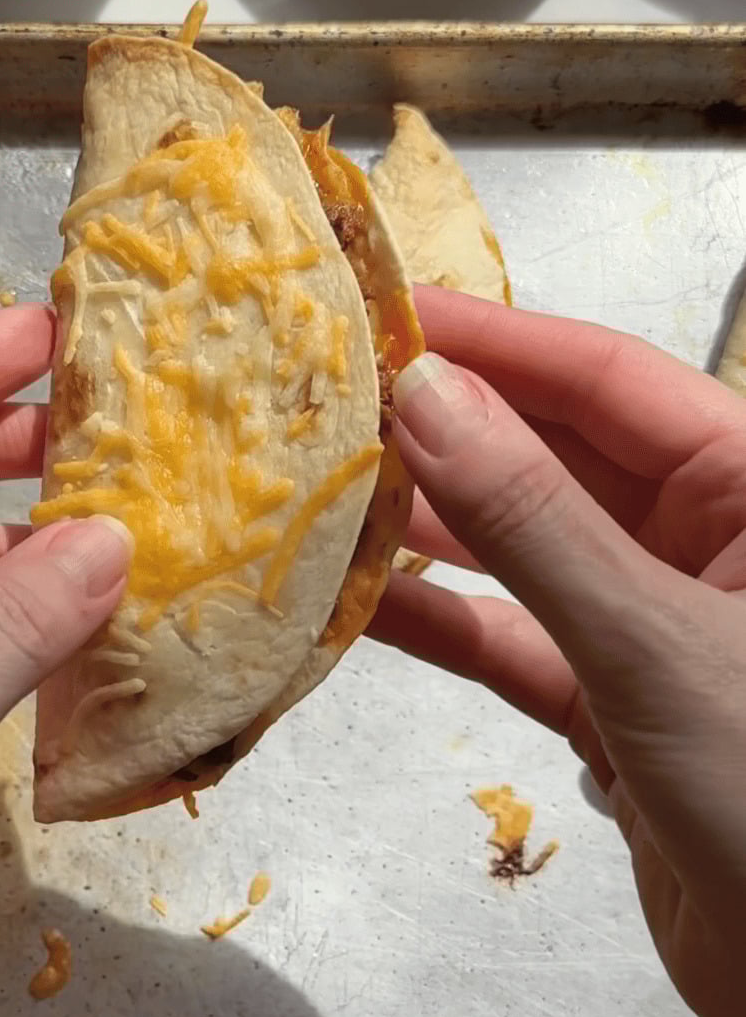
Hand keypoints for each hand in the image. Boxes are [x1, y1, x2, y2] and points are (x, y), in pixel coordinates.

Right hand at [373, 288, 745, 1016]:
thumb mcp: (655, 643)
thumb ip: (533, 520)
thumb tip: (424, 394)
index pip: (605, 377)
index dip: (495, 339)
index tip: (386, 314)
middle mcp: (700, 537)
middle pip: (552, 449)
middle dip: (443, 426)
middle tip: (326, 397)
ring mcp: (647, 620)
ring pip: (519, 543)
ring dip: (423, 522)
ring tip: (317, 487)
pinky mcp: (608, 702)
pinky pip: (507, 635)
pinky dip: (436, 619)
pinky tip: (351, 599)